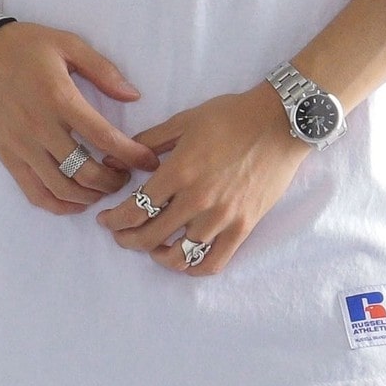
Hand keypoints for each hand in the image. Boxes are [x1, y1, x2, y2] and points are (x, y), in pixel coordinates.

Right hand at [0, 22, 159, 214]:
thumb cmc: (25, 45)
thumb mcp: (68, 43)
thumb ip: (103, 70)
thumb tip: (134, 96)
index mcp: (60, 98)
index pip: (104, 138)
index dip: (132, 156)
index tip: (149, 163)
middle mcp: (40, 128)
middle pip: (85, 172)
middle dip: (114, 182)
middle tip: (126, 177)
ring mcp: (21, 146)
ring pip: (61, 188)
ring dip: (89, 196)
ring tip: (104, 188)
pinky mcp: (6, 156)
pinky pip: (34, 192)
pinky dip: (58, 205)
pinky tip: (75, 201)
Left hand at [95, 83, 308, 275]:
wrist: (280, 123)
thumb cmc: (231, 117)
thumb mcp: (184, 121)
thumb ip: (148, 142)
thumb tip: (115, 159)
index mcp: (178, 172)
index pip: (134, 210)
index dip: (114, 220)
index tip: (106, 220)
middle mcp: (197, 201)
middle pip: (150, 237)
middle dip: (128, 240)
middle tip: (121, 234)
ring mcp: (222, 218)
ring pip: (179, 256)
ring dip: (158, 255)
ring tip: (153, 246)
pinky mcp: (243, 227)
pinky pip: (213, 262)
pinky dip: (193, 268)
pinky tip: (184, 259)